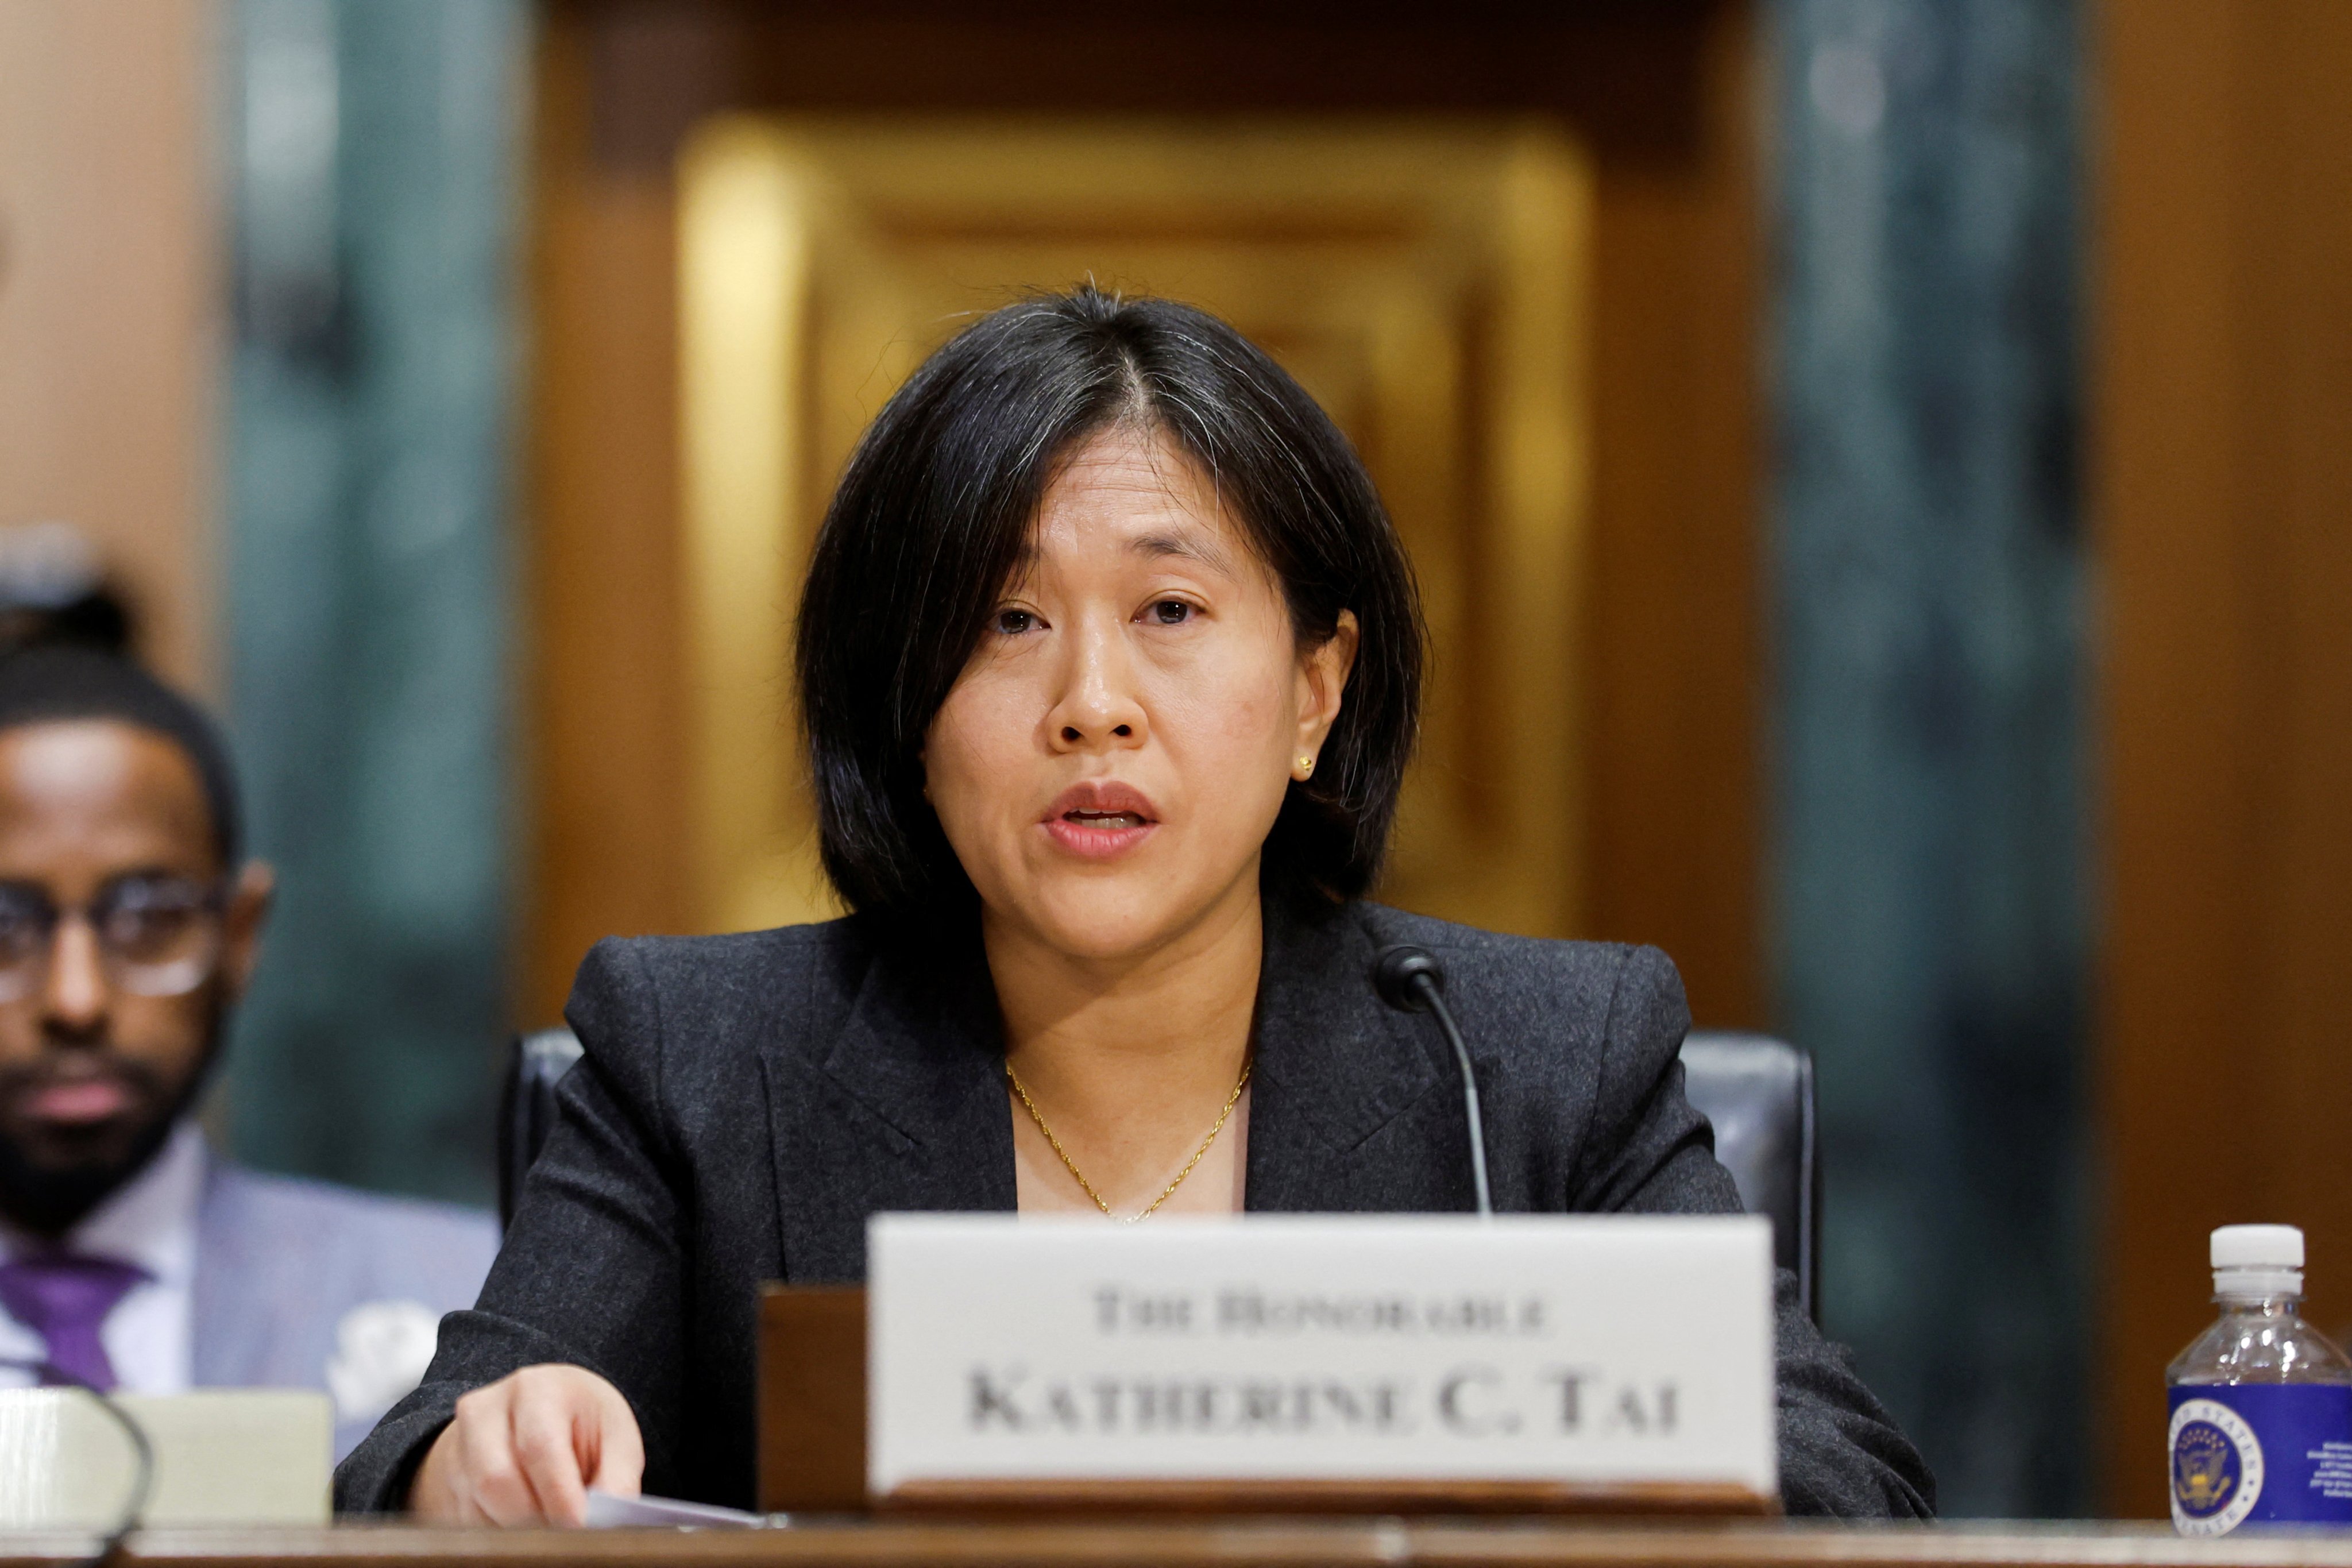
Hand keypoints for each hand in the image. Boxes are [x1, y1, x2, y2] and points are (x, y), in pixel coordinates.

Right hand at [408, 1363, 644, 1525]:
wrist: (539, 1414)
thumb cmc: (583, 1423)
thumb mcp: (616, 1437)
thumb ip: (617, 1478)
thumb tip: (608, 1520)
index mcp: (536, 1388)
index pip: (539, 1447)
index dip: (560, 1496)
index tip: (581, 1528)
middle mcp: (486, 1411)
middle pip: (497, 1480)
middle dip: (535, 1518)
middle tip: (566, 1535)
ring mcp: (458, 1445)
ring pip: (476, 1507)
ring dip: (515, 1530)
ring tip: (551, 1524)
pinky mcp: (447, 1478)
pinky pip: (464, 1521)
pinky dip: (498, 1534)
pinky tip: (525, 1524)